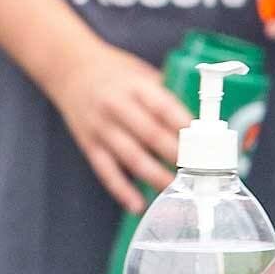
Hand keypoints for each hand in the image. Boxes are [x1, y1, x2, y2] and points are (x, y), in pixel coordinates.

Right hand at [41, 38, 189, 213]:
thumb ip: (167, 95)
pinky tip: (138, 205)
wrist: (68, 69)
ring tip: (177, 190)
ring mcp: (101, 127)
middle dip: (177, 155)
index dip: (185, 127)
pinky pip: (106, 171)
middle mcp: (117, 106)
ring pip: (131, 157)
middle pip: (151, 135)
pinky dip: (122, 190)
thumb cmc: (116, 72)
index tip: (206, 143)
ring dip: (156, 176)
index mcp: (136, 86)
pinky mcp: (89, 144)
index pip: (165, 108)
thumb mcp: (142, 73)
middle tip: (199, 171)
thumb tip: (202, 121)